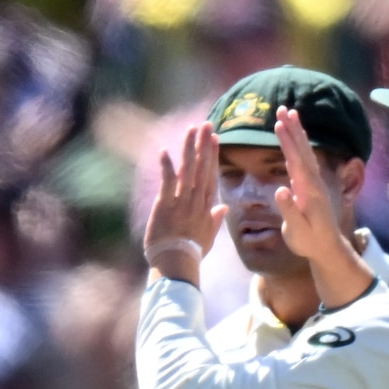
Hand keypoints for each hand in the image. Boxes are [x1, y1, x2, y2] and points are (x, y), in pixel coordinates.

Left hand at [143, 123, 227, 284]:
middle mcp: (196, 201)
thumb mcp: (208, 237)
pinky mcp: (165, 205)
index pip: (211, 176)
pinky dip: (166, 166)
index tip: (214, 139)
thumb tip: (224, 208)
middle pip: (202, 168)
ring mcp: (182, 202)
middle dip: (204, 145)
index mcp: (207, 207)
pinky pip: (167, 182)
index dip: (212, 156)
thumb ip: (215, 220)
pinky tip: (165, 151)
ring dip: (189, 149)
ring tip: (191, 130)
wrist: (177, 264)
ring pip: (188, 170)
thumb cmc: (191, 253)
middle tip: (206, 125)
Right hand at [273, 106, 375, 307]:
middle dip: (293, 129)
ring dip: (297, 134)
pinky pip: (303, 160)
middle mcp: (313, 182)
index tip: (279, 123)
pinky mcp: (310, 187)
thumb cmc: (310, 241)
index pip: (296, 160)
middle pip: (302, 150)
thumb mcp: (297, 229)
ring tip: (289, 116)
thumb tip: (281, 189)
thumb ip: (289, 210)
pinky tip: (293, 140)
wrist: (328, 248)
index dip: (288, 141)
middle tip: (284, 108)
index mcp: (308, 190)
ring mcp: (313, 183)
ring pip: (304, 153)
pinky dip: (298, 146)